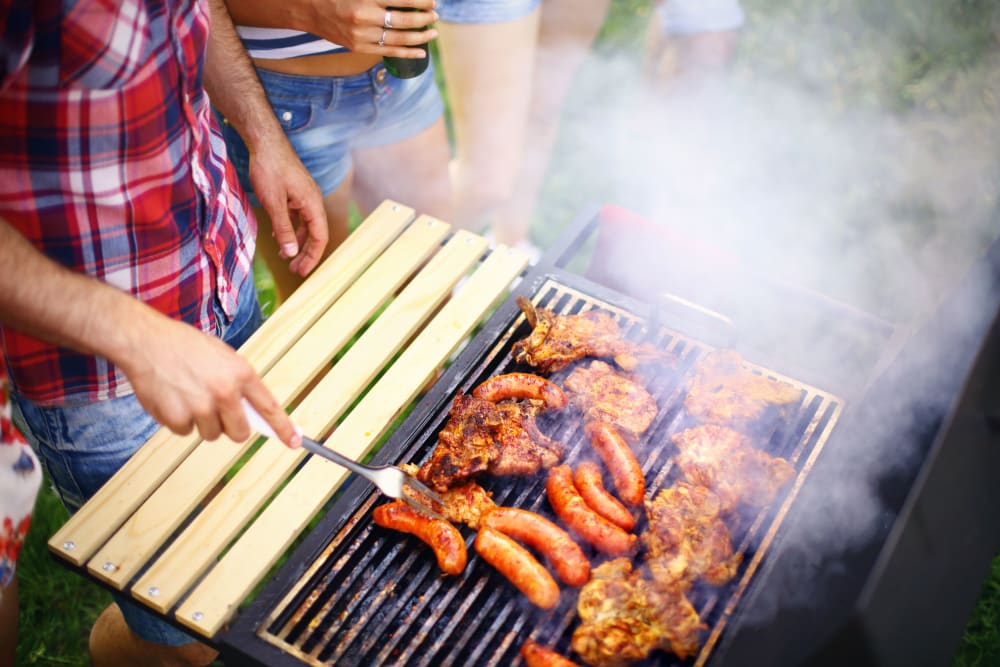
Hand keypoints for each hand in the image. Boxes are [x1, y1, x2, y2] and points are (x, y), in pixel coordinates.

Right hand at [120, 313, 300, 448]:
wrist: (146, 341)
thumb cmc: (185, 346)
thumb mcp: (223, 356)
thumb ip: (239, 383)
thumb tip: (252, 412)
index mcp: (241, 373)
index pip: (269, 407)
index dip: (283, 428)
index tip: (295, 441)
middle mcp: (224, 392)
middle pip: (239, 432)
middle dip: (231, 427)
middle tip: (216, 410)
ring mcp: (200, 407)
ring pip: (211, 434)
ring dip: (202, 422)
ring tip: (188, 395)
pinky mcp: (177, 418)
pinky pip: (185, 432)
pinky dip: (179, 421)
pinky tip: (172, 398)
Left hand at [248, 137, 327, 277]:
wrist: (265, 141)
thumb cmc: (270, 168)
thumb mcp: (274, 203)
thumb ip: (284, 229)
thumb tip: (291, 253)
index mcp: (313, 204)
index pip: (319, 237)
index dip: (312, 256)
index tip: (302, 271)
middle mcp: (313, 201)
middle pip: (315, 233)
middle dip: (305, 253)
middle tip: (294, 270)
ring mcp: (304, 196)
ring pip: (306, 225)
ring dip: (297, 242)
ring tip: (286, 257)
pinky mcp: (295, 191)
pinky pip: (297, 216)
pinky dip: (291, 228)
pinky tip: (279, 236)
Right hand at [307, 0, 438, 57]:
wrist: (308, 9)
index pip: (401, 0)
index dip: (420, 1)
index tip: (433, 2)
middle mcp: (364, 17)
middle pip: (403, 21)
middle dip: (423, 18)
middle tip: (435, 16)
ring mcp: (362, 35)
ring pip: (399, 39)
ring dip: (420, 37)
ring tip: (433, 33)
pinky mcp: (359, 48)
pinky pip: (388, 52)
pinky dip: (407, 53)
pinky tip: (421, 52)